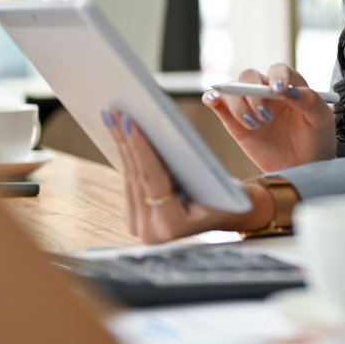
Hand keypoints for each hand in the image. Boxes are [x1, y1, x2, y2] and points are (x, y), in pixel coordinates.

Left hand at [102, 108, 264, 243]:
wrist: (231, 216)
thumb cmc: (232, 197)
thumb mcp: (220, 181)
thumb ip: (192, 166)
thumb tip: (165, 132)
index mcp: (171, 226)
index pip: (152, 178)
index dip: (140, 147)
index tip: (129, 121)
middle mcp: (150, 232)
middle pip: (135, 176)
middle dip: (125, 139)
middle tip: (114, 111)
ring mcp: (139, 225)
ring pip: (129, 175)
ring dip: (121, 143)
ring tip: (112, 115)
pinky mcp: (135, 215)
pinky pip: (129, 178)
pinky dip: (126, 153)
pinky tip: (118, 131)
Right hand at [201, 63, 335, 171]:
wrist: (304, 168)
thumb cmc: (316, 141)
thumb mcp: (322, 120)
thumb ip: (310, 101)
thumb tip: (289, 90)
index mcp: (290, 86)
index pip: (278, 70)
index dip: (276, 77)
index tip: (278, 91)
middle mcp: (267, 92)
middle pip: (250, 77)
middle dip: (254, 93)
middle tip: (266, 116)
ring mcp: (250, 106)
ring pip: (233, 89)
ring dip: (239, 104)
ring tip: (255, 125)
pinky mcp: (235, 122)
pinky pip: (219, 103)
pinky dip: (212, 98)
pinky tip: (213, 100)